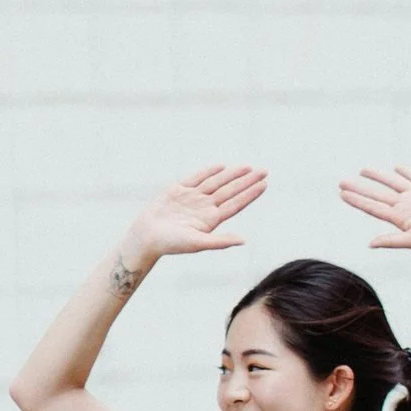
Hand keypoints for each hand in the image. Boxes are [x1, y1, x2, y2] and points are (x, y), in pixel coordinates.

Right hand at [124, 163, 265, 263]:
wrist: (146, 236)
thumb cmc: (171, 244)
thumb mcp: (197, 243)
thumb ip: (220, 241)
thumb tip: (243, 240)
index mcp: (211, 220)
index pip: (235, 204)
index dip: (250, 194)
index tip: (264, 184)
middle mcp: (204, 207)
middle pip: (230, 191)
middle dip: (247, 181)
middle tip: (264, 171)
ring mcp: (192, 198)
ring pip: (216, 182)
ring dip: (232, 174)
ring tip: (247, 167)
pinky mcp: (178, 191)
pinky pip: (196, 178)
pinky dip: (208, 171)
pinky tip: (221, 167)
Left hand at [339, 164, 410, 255]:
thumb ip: (392, 241)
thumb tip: (370, 244)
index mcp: (399, 218)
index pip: (373, 207)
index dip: (357, 200)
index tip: (341, 194)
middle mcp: (405, 205)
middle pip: (378, 194)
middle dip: (360, 187)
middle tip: (341, 182)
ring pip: (393, 182)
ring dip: (378, 176)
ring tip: (363, 170)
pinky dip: (405, 171)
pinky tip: (396, 167)